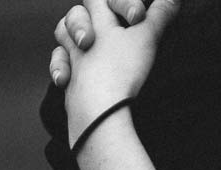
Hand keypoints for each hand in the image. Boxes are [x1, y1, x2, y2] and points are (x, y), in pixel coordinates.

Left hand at [49, 0, 177, 144]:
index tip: (139, 18)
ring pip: (62, 36)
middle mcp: (79, 37)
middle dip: (90, 18)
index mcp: (97, 20)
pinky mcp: (71, 85)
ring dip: (72, 36)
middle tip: (107, 33)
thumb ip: (159, 15)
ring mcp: (73, 60)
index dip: (123, 3)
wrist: (97, 109)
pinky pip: (61, 68)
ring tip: (85, 44)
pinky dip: (64, 68)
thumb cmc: (120, 70)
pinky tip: (73, 74)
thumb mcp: (147, 38)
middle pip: (77, 14)